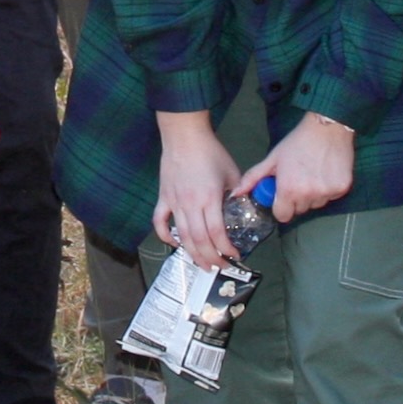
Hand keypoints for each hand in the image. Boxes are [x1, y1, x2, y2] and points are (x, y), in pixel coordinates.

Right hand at [153, 114, 244, 266]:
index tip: (234, 255)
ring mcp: (175, 202)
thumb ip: (237, 193)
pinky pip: (160, 222)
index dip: (226, 249)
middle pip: (200, 240)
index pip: (217, 233)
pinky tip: (175, 244)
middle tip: (220, 267)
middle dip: (211, 258)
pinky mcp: (164, 198)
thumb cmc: (210, 152)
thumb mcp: (231, 172)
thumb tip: (242, 208)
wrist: (184, 136)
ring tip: (203, 265)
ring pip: (182, 236)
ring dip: (193, 253)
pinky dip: (165, 236)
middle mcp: (191, 204)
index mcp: (210, 198)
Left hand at [252, 113, 357, 221]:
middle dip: (297, 199)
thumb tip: (235, 193)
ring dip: (313, 194)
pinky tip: (325, 172)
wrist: (327, 127)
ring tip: (313, 173)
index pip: (282, 216)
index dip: (281, 206)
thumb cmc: (297, 142)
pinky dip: (328, 189)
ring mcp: (327, 192)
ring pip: (316, 204)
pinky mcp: (342, 188)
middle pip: (300, 210)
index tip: (284, 194)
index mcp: (288, 189)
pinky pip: (331, 197)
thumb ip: (253, 178)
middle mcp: (308, 195)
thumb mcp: (273, 159)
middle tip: (299, 179)